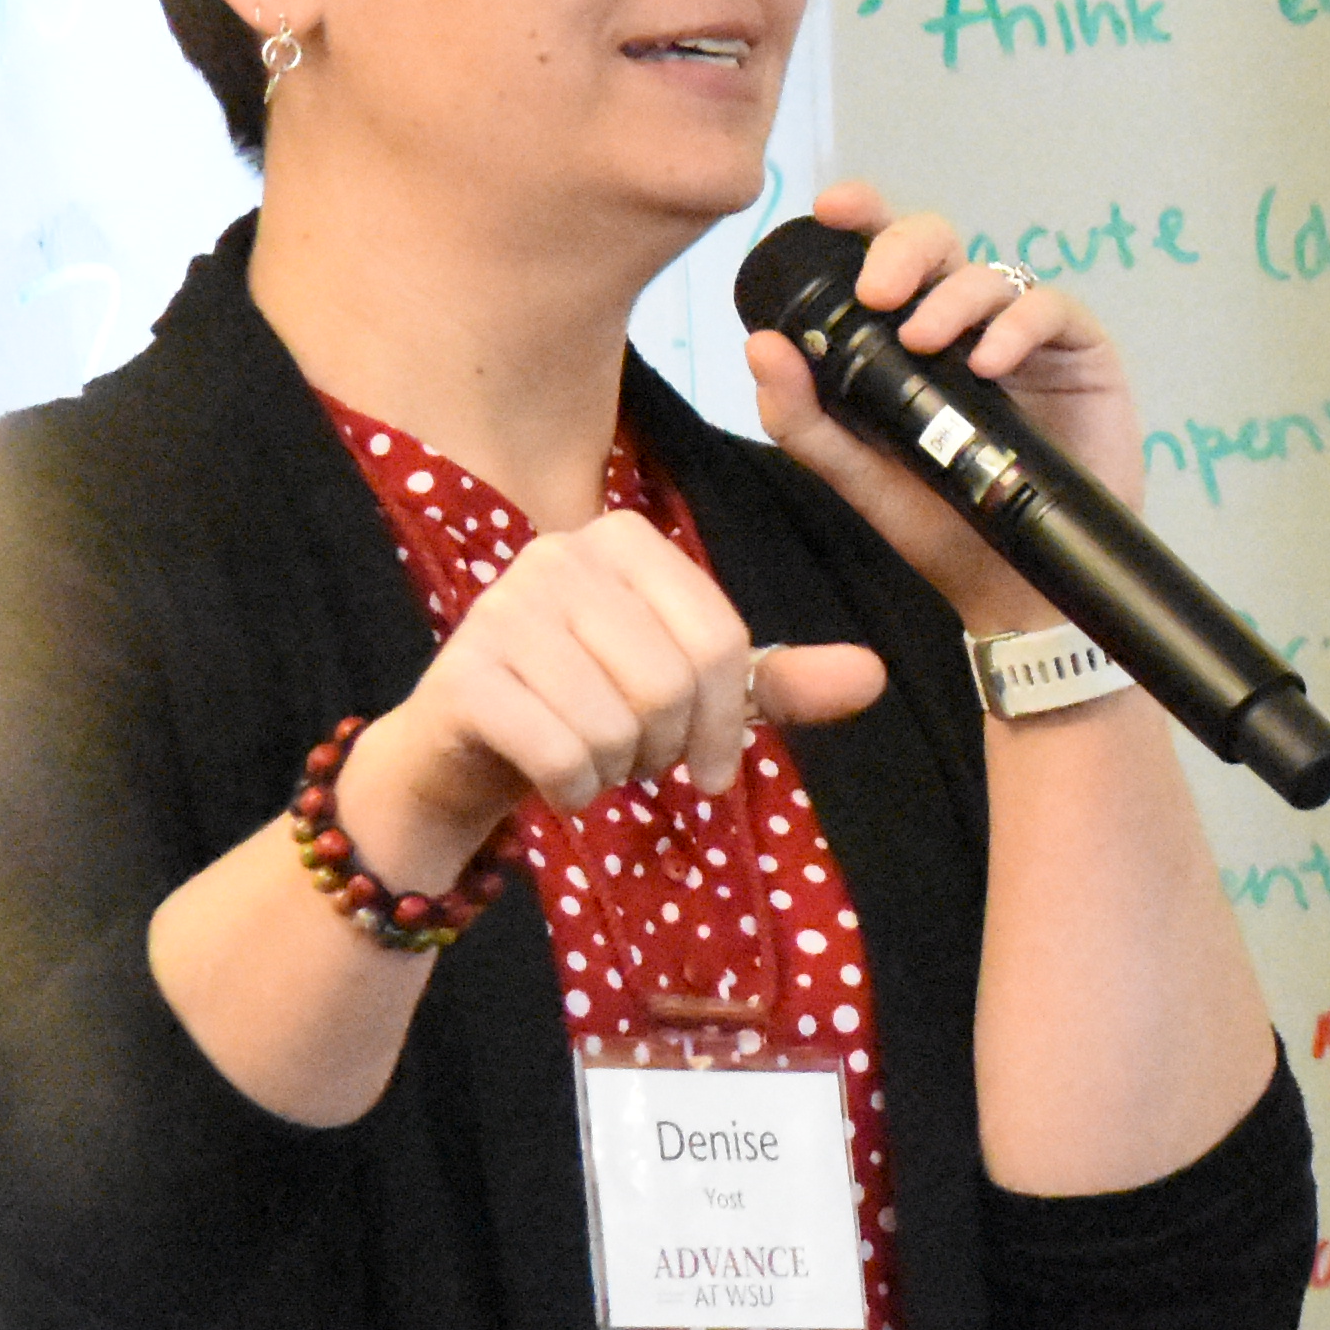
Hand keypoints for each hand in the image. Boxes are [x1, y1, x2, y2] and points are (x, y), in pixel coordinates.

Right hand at [343, 508, 887, 891]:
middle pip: (672, 682)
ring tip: (587, 760)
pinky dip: (572, 790)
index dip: (728, 720)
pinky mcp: (462, 677)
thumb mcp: (690, 694)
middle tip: (633, 759)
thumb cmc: (583, 710)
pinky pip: (564, 753)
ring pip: (618, 722)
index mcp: (623, 539)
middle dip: (665, 748)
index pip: (720, 640)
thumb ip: (778, 680)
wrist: (456, 757)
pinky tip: (551, 781)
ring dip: (615, 772)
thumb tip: (873, 675)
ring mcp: (502, 610)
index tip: (712, 764)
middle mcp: (558, 554)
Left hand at [743, 178, 1151, 629]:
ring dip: (953, 298)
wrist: (1012, 586)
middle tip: (877, 292)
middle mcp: (965, 321)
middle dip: (903, 250)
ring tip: (927, 342)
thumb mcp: (855, 474)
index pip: (881, 255)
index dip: (861, 217)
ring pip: (992, 273)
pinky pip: (1052, 310)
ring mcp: (1025, 335)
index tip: (829, 209)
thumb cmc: (937, 524)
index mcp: (905, 334)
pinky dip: (1017, 327)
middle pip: (938, 242)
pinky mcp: (1081, 352)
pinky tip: (989, 361)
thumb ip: (804, 417)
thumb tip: (760, 346)